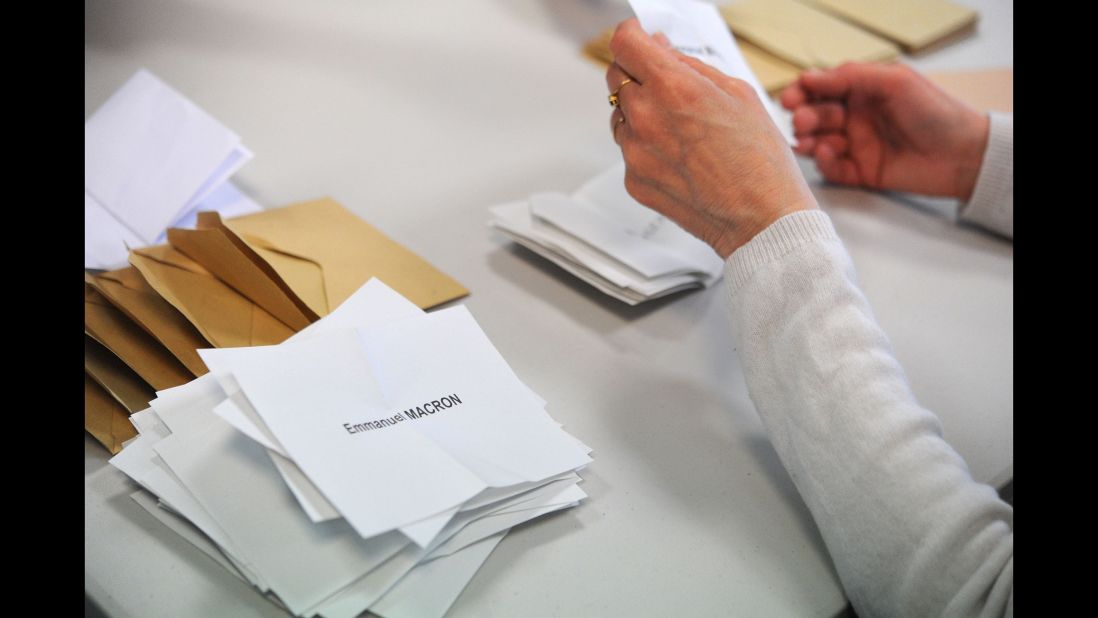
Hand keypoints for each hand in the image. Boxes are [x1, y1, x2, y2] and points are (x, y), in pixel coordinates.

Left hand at [606, 19, 816, 258]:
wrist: (761, 219)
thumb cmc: (760, 161)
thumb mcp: (738, 93)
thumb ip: (691, 67)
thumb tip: (662, 51)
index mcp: (673, 87)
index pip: (624, 44)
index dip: (631, 36)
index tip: (639, 38)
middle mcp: (646, 118)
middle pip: (616, 77)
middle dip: (637, 73)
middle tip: (665, 84)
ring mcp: (635, 152)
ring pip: (621, 116)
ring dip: (640, 112)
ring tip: (681, 129)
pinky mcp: (634, 180)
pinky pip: (630, 150)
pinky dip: (647, 147)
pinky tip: (680, 157)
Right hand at [781, 63, 989, 200]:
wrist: (961, 154)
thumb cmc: (935, 112)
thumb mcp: (894, 82)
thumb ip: (851, 76)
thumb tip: (809, 77)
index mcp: (863, 91)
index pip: (822, 88)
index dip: (802, 92)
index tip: (791, 98)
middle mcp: (856, 117)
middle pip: (815, 115)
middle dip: (804, 117)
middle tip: (802, 122)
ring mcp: (857, 145)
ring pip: (817, 142)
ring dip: (807, 140)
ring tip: (806, 142)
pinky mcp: (860, 172)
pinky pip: (831, 168)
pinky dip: (824, 162)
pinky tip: (828, 154)